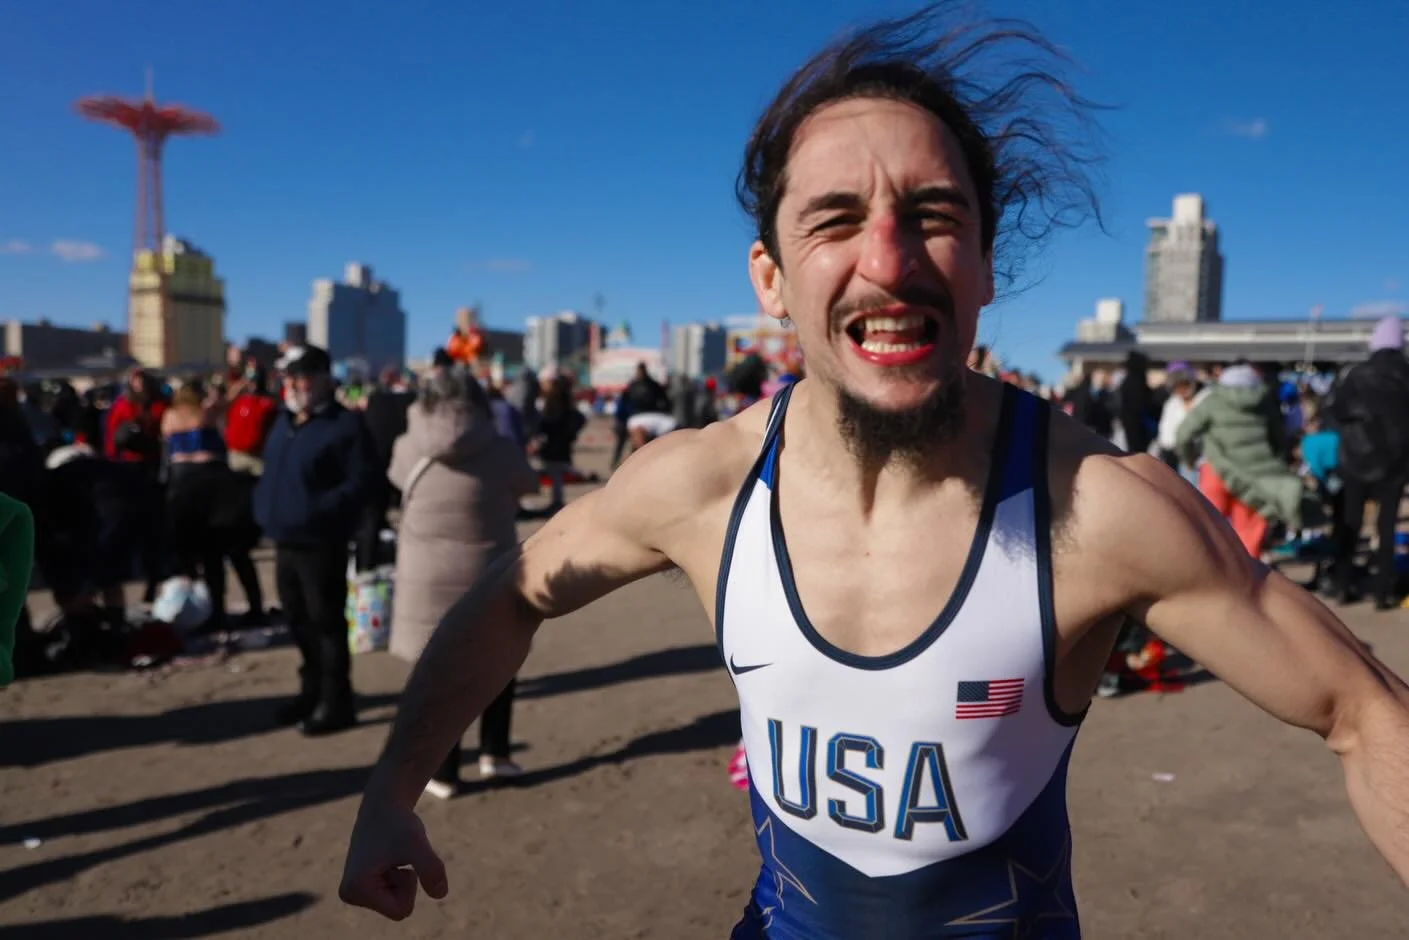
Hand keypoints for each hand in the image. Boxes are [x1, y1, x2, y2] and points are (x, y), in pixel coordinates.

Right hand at [339, 802, 447, 920]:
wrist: (385, 804)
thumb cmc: (399, 823)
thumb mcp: (417, 844)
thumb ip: (430, 867)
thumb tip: (440, 894)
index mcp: (355, 890)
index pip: (401, 911)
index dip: (410, 885)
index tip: (399, 860)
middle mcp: (349, 894)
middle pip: (398, 909)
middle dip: (406, 883)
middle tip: (395, 856)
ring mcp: (353, 891)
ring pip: (396, 903)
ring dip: (402, 878)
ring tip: (390, 855)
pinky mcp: (360, 885)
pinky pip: (393, 895)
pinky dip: (398, 876)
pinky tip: (387, 857)